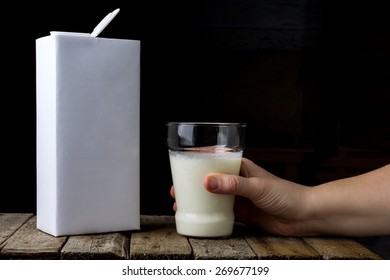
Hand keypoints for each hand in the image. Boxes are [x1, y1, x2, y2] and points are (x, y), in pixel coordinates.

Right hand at [171, 158, 313, 235]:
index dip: (198, 164)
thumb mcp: (257, 186)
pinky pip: (221, 212)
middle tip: (177, 189)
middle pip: (210, 180)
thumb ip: (232, 185)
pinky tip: (199, 216)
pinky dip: (209, 213)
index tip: (182, 167)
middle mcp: (237, 181)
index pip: (215, 161)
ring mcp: (239, 197)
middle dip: (193, 184)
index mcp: (240, 167)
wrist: (303, 216)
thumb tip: (207, 181)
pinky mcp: (242, 213)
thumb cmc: (286, 194)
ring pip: (213, 197)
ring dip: (199, 199)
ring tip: (182, 203)